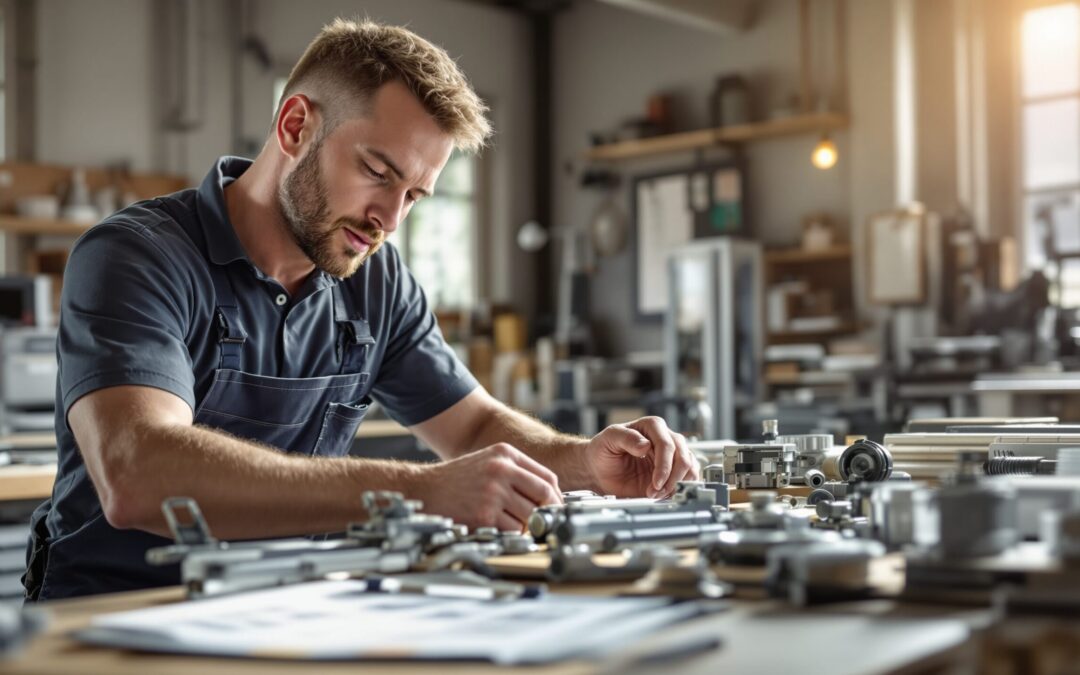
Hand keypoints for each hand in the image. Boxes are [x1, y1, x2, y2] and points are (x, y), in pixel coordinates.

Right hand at [413, 443, 562, 530]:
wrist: (424, 489)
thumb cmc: (457, 479)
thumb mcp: (488, 462)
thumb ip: (517, 473)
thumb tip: (549, 495)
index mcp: (506, 453)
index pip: (547, 476)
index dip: (556, 496)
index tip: (556, 507)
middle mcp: (502, 469)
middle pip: (544, 495)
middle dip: (549, 512)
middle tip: (545, 522)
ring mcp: (493, 492)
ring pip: (531, 515)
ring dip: (527, 524)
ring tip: (512, 522)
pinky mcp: (485, 514)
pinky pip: (514, 529)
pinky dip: (511, 533)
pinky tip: (498, 527)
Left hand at [585, 417, 698, 498]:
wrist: (599, 469)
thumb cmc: (603, 450)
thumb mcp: (608, 439)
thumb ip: (626, 438)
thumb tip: (645, 444)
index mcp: (652, 426)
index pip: (667, 445)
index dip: (664, 465)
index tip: (656, 482)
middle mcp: (665, 438)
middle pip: (682, 456)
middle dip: (672, 478)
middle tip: (656, 491)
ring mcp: (670, 455)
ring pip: (689, 467)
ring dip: (676, 484)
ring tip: (658, 494)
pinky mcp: (671, 471)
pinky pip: (688, 477)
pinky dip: (679, 488)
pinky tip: (664, 494)